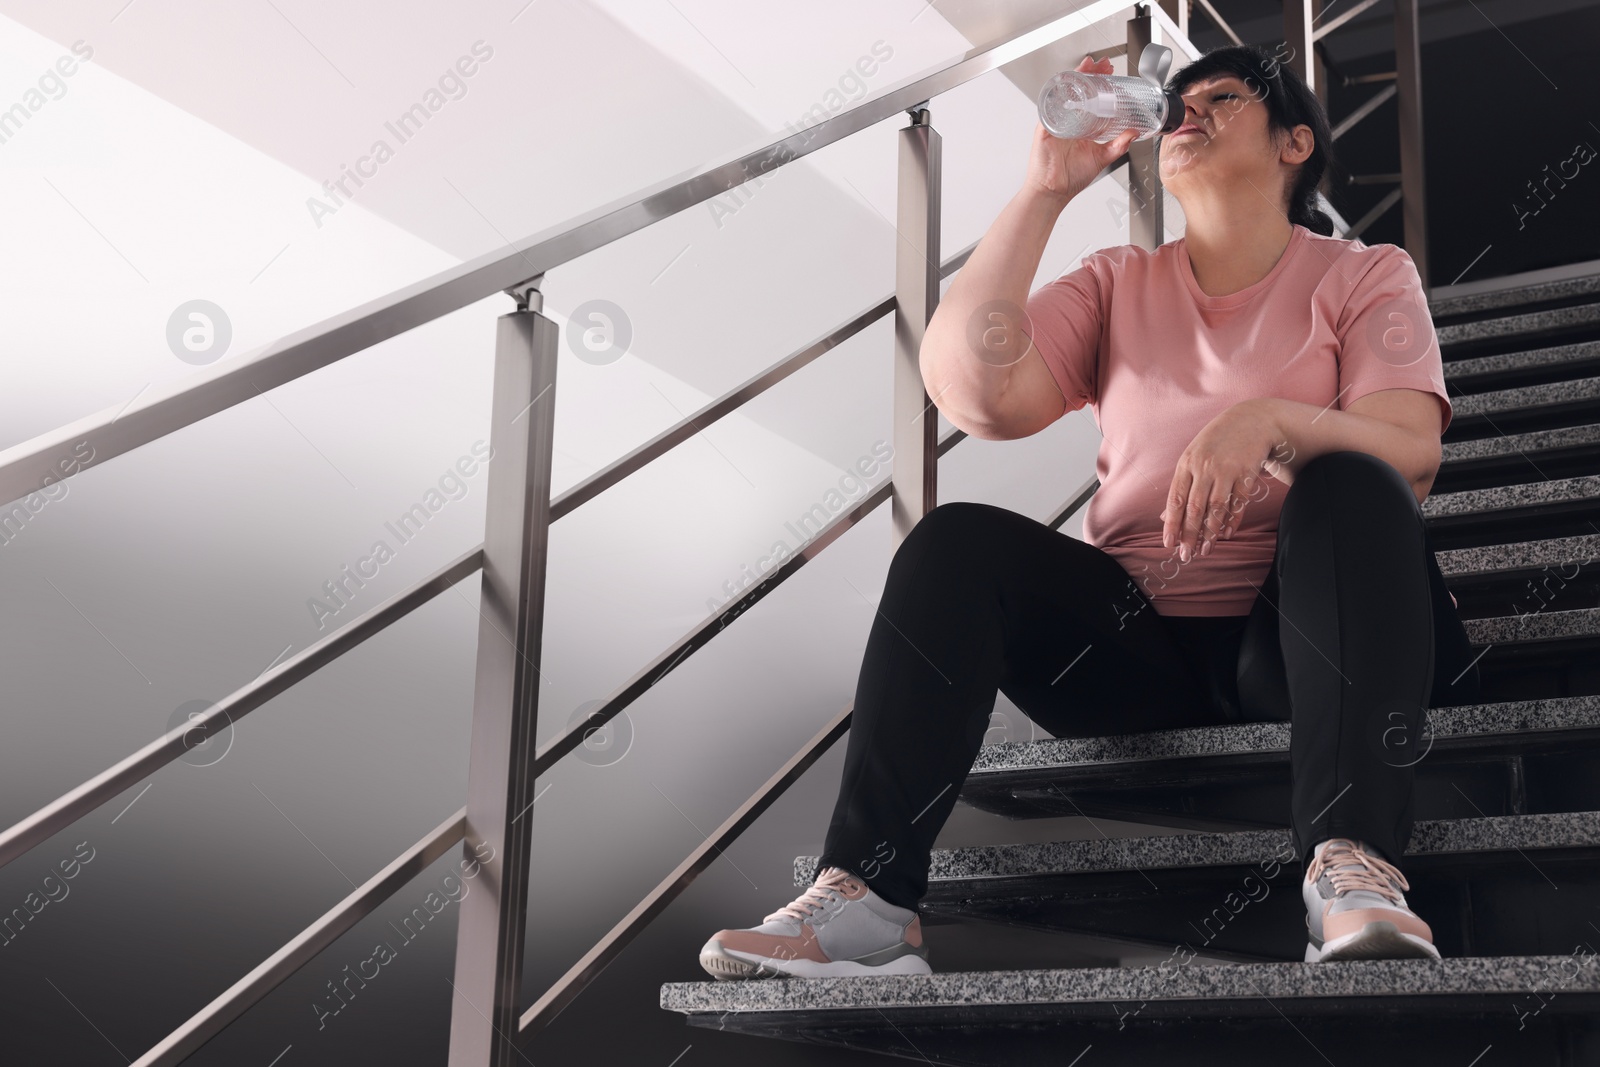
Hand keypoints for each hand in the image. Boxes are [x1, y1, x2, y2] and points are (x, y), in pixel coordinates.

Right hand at [1026, 53, 1140, 203]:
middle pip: (1077, 88)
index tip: (1110, 72)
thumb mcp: (1102, 157)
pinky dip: (1057, 93)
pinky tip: (1067, 84)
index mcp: (1081, 124)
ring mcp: (1055, 121)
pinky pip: (1049, 106)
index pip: (1090, 96)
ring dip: (1075, 76)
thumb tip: (1134, 132)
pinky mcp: (1045, 127)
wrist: (1054, 191)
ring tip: (1087, 66)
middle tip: (1102, 64)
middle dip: (1090, 72)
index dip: (1099, 81)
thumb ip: (1119, 144)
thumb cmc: (1072, 177)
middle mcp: (1067, 119)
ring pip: (1063, 92)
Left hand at [1161, 399, 1281, 561]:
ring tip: (1206, 550)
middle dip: (1189, 534)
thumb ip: (1181, 486)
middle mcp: (1205, 467)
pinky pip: (1238, 502)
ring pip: (1216, 507)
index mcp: (1187, 464)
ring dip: (1210, 532)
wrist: (1253, 419)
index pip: (1175, 499)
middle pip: (1194, 507)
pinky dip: (1232, 520)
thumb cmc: (1218, 441)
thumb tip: (1164, 516)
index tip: (1168, 544)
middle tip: (1186, 555)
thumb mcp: (1193, 457)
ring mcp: (1227, 470)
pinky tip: (1226, 534)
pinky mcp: (1247, 473)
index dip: (1171, 523)